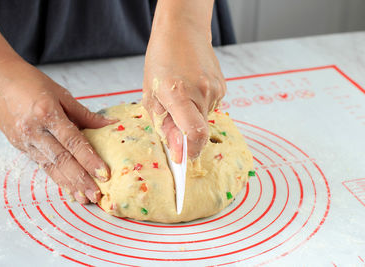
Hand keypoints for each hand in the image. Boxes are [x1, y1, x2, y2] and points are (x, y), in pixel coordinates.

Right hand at [0, 59, 115, 203]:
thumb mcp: (61, 94)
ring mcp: (25, 140)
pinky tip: (68, 187)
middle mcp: (35, 130)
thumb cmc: (29, 82)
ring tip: (84, 198)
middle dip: (81, 180)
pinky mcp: (19, 146)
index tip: (104, 174)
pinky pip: (42, 165)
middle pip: (62, 160)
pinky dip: (56, 177)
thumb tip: (110, 125)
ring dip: (69, 184)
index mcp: (47, 113)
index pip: (73, 142)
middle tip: (97, 196)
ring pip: (51, 167)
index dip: (90, 159)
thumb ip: (85, 114)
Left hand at [143, 19, 225, 162]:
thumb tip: (176, 151)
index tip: (183, 158)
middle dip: (186, 134)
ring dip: (192, 117)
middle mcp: (202, 93)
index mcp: (179, 93)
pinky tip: (191, 90)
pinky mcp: (223, 88)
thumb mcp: (151, 94)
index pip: (195, 133)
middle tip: (172, 117)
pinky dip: (199, 107)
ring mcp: (216, 90)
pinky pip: (210, 108)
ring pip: (205, 119)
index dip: (190, 151)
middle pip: (200, 131)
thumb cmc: (161, 60)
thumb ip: (163, 124)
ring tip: (181, 95)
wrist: (182, 31)